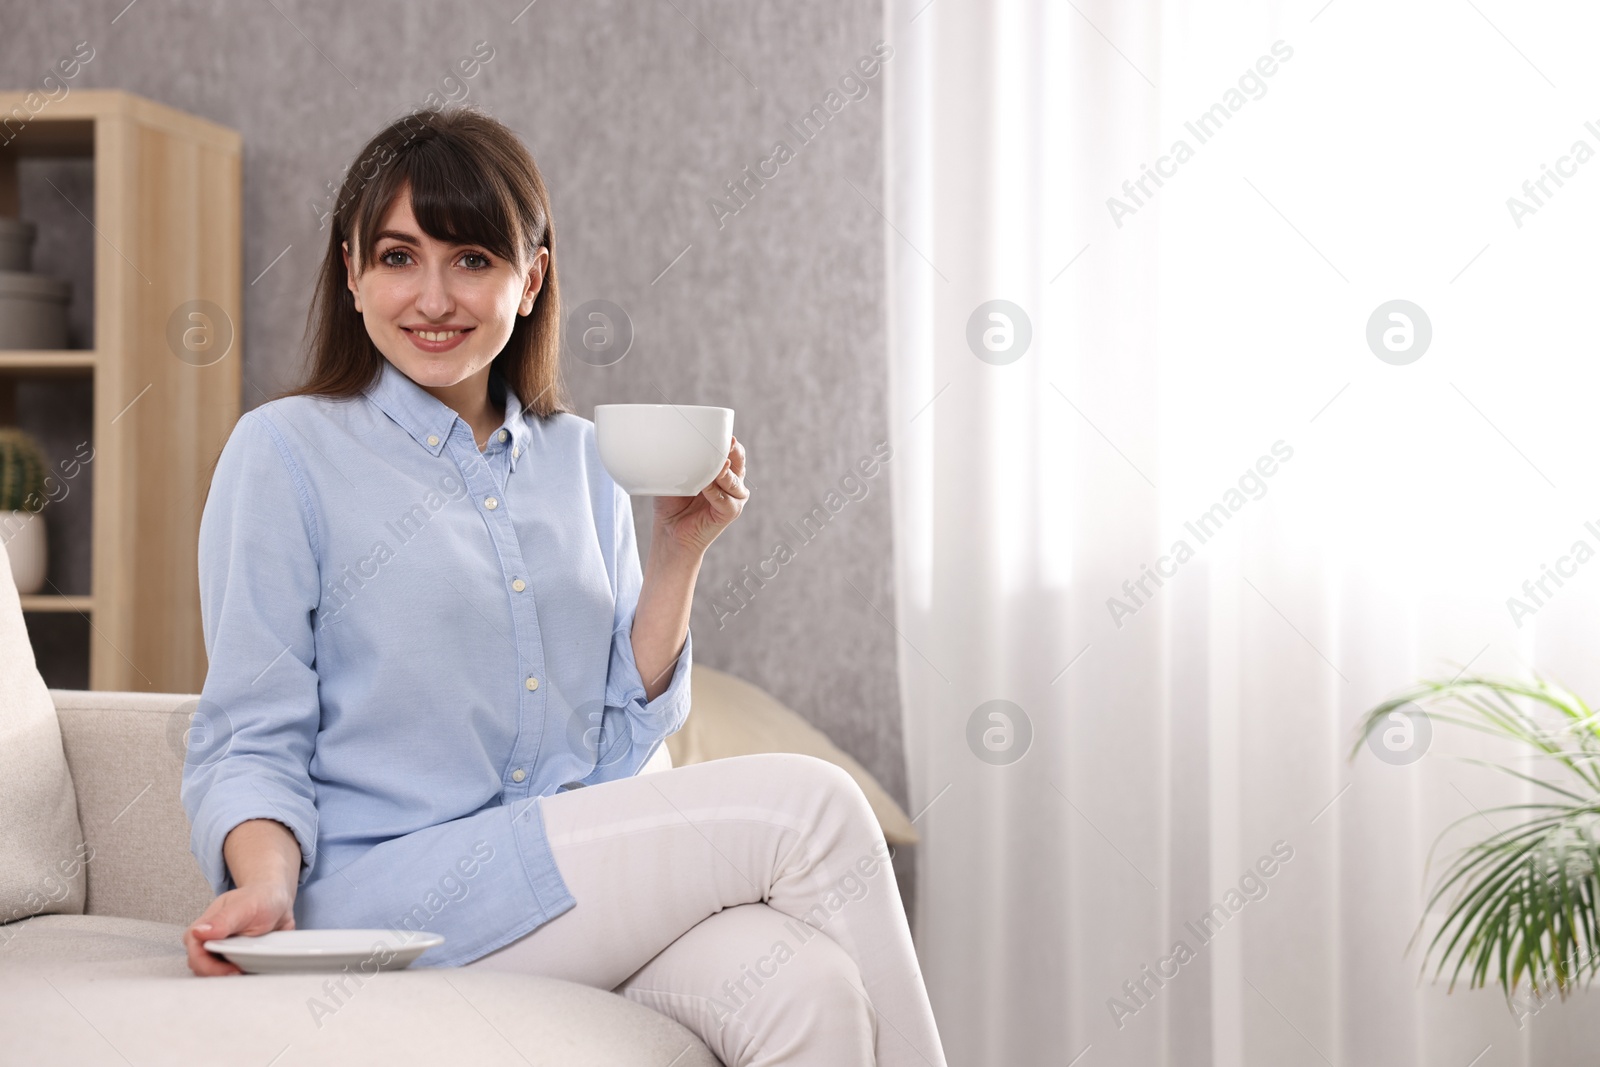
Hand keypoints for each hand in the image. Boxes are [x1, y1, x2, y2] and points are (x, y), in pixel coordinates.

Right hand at [183, 883, 296, 976]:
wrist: (278, 900)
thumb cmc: (259, 897)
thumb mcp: (244, 905)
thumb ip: (223, 919)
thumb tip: (198, 932)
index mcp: (203, 927)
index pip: (196, 955)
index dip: (210, 967)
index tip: (232, 970)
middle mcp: (208, 940)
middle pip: (203, 968)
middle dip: (220, 975)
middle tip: (242, 972)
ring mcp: (221, 951)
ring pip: (215, 974)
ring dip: (230, 976)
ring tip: (248, 971)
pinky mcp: (234, 958)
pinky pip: (232, 973)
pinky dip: (241, 975)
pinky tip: (253, 971)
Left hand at [653, 435, 748, 556]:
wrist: (669, 532)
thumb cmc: (672, 502)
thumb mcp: (675, 475)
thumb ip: (680, 461)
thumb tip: (674, 443)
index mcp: (722, 469)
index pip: (732, 450)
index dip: (728, 440)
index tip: (720, 431)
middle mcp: (732, 482)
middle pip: (739, 461)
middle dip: (732, 451)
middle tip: (725, 442)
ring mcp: (734, 498)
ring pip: (734, 480)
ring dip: (724, 472)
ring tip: (716, 466)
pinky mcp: (731, 513)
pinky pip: (727, 501)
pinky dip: (717, 493)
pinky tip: (706, 488)